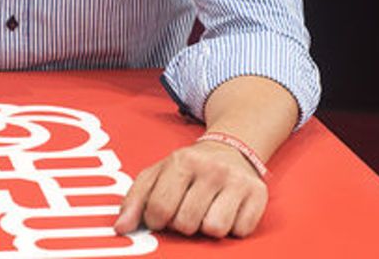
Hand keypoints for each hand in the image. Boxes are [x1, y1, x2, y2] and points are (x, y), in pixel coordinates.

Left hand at [114, 140, 267, 238]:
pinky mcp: (258, 193)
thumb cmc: (188, 168)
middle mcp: (210, 168)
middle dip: (182, 224)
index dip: (156, 220)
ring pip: (214, 229)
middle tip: (187, 209)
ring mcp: (236, 180)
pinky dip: (233, 228)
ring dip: (207, 227)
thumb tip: (120, 228)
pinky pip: (240, 231)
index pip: (159, 208)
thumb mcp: (157, 174)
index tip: (162, 215)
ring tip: (207, 210)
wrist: (231, 148)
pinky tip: (228, 210)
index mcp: (181, 161)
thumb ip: (134, 200)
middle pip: (186, 223)